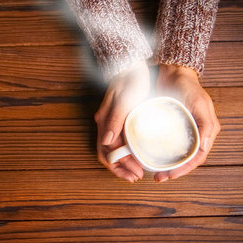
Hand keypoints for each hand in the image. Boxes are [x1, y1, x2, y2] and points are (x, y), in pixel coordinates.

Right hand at [94, 62, 149, 182]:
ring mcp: (111, 123)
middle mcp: (105, 125)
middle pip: (108, 154)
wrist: (131, 66)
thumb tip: (107, 141)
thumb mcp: (125, 100)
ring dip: (124, 162)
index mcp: (104, 122)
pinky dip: (127, 152)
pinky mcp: (119, 120)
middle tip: (137, 176)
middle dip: (121, 168)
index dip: (119, 166)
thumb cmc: (130, 81)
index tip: (135, 173)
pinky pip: (119, 141)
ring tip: (138, 170)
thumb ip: (115, 120)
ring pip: (113, 150)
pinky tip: (138, 154)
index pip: (107, 152)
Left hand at [154, 64, 220, 181]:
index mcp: (206, 131)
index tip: (169, 175)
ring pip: (176, 154)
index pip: (196, 158)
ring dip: (166, 165)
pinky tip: (149, 158)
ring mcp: (182, 131)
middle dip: (173, 171)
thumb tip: (204, 147)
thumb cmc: (188, 86)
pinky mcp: (170, 127)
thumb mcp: (199, 102)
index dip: (184, 169)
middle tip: (158, 178)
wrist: (173, 72)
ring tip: (154, 173)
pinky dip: (159, 153)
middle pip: (186, 160)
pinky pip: (166, 144)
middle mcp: (195, 133)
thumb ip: (205, 123)